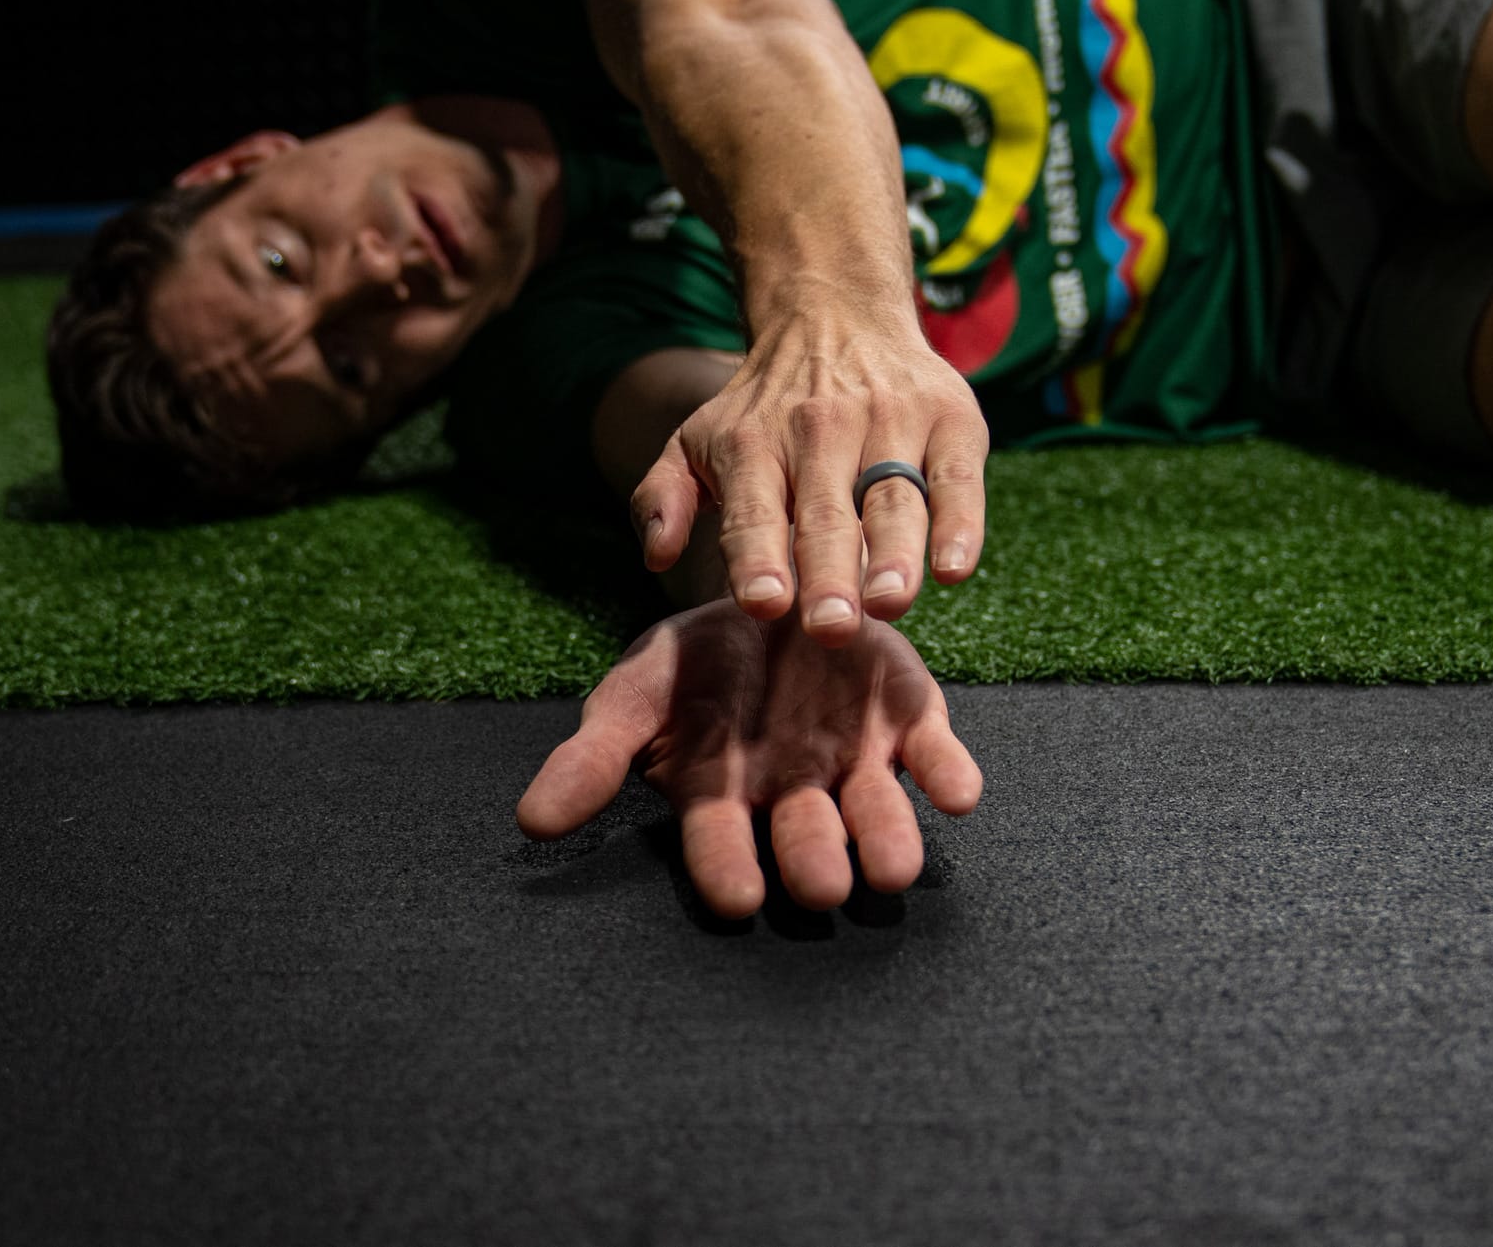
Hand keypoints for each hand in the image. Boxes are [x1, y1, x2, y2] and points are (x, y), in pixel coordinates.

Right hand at [515, 597, 983, 916]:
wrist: (772, 594)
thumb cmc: (695, 662)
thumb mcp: (639, 690)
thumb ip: (596, 755)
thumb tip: (531, 821)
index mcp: (723, 792)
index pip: (720, 840)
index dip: (727, 866)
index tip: (735, 897)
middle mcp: (795, 789)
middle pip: (806, 837)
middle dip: (814, 863)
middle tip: (822, 887)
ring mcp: (857, 761)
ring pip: (876, 813)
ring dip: (887, 839)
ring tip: (896, 867)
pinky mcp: (911, 725)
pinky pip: (935, 756)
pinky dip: (949, 774)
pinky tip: (960, 791)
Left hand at [630, 314, 989, 647]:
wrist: (838, 314)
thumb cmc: (765, 408)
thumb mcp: (695, 439)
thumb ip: (663, 498)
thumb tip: (658, 556)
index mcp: (754, 445)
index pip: (754, 511)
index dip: (758, 556)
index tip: (764, 601)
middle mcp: (821, 430)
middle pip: (827, 514)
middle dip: (828, 571)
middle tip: (832, 627)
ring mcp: (892, 422)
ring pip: (893, 499)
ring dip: (894, 553)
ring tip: (891, 601)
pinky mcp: (951, 421)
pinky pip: (958, 479)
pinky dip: (961, 524)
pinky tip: (955, 569)